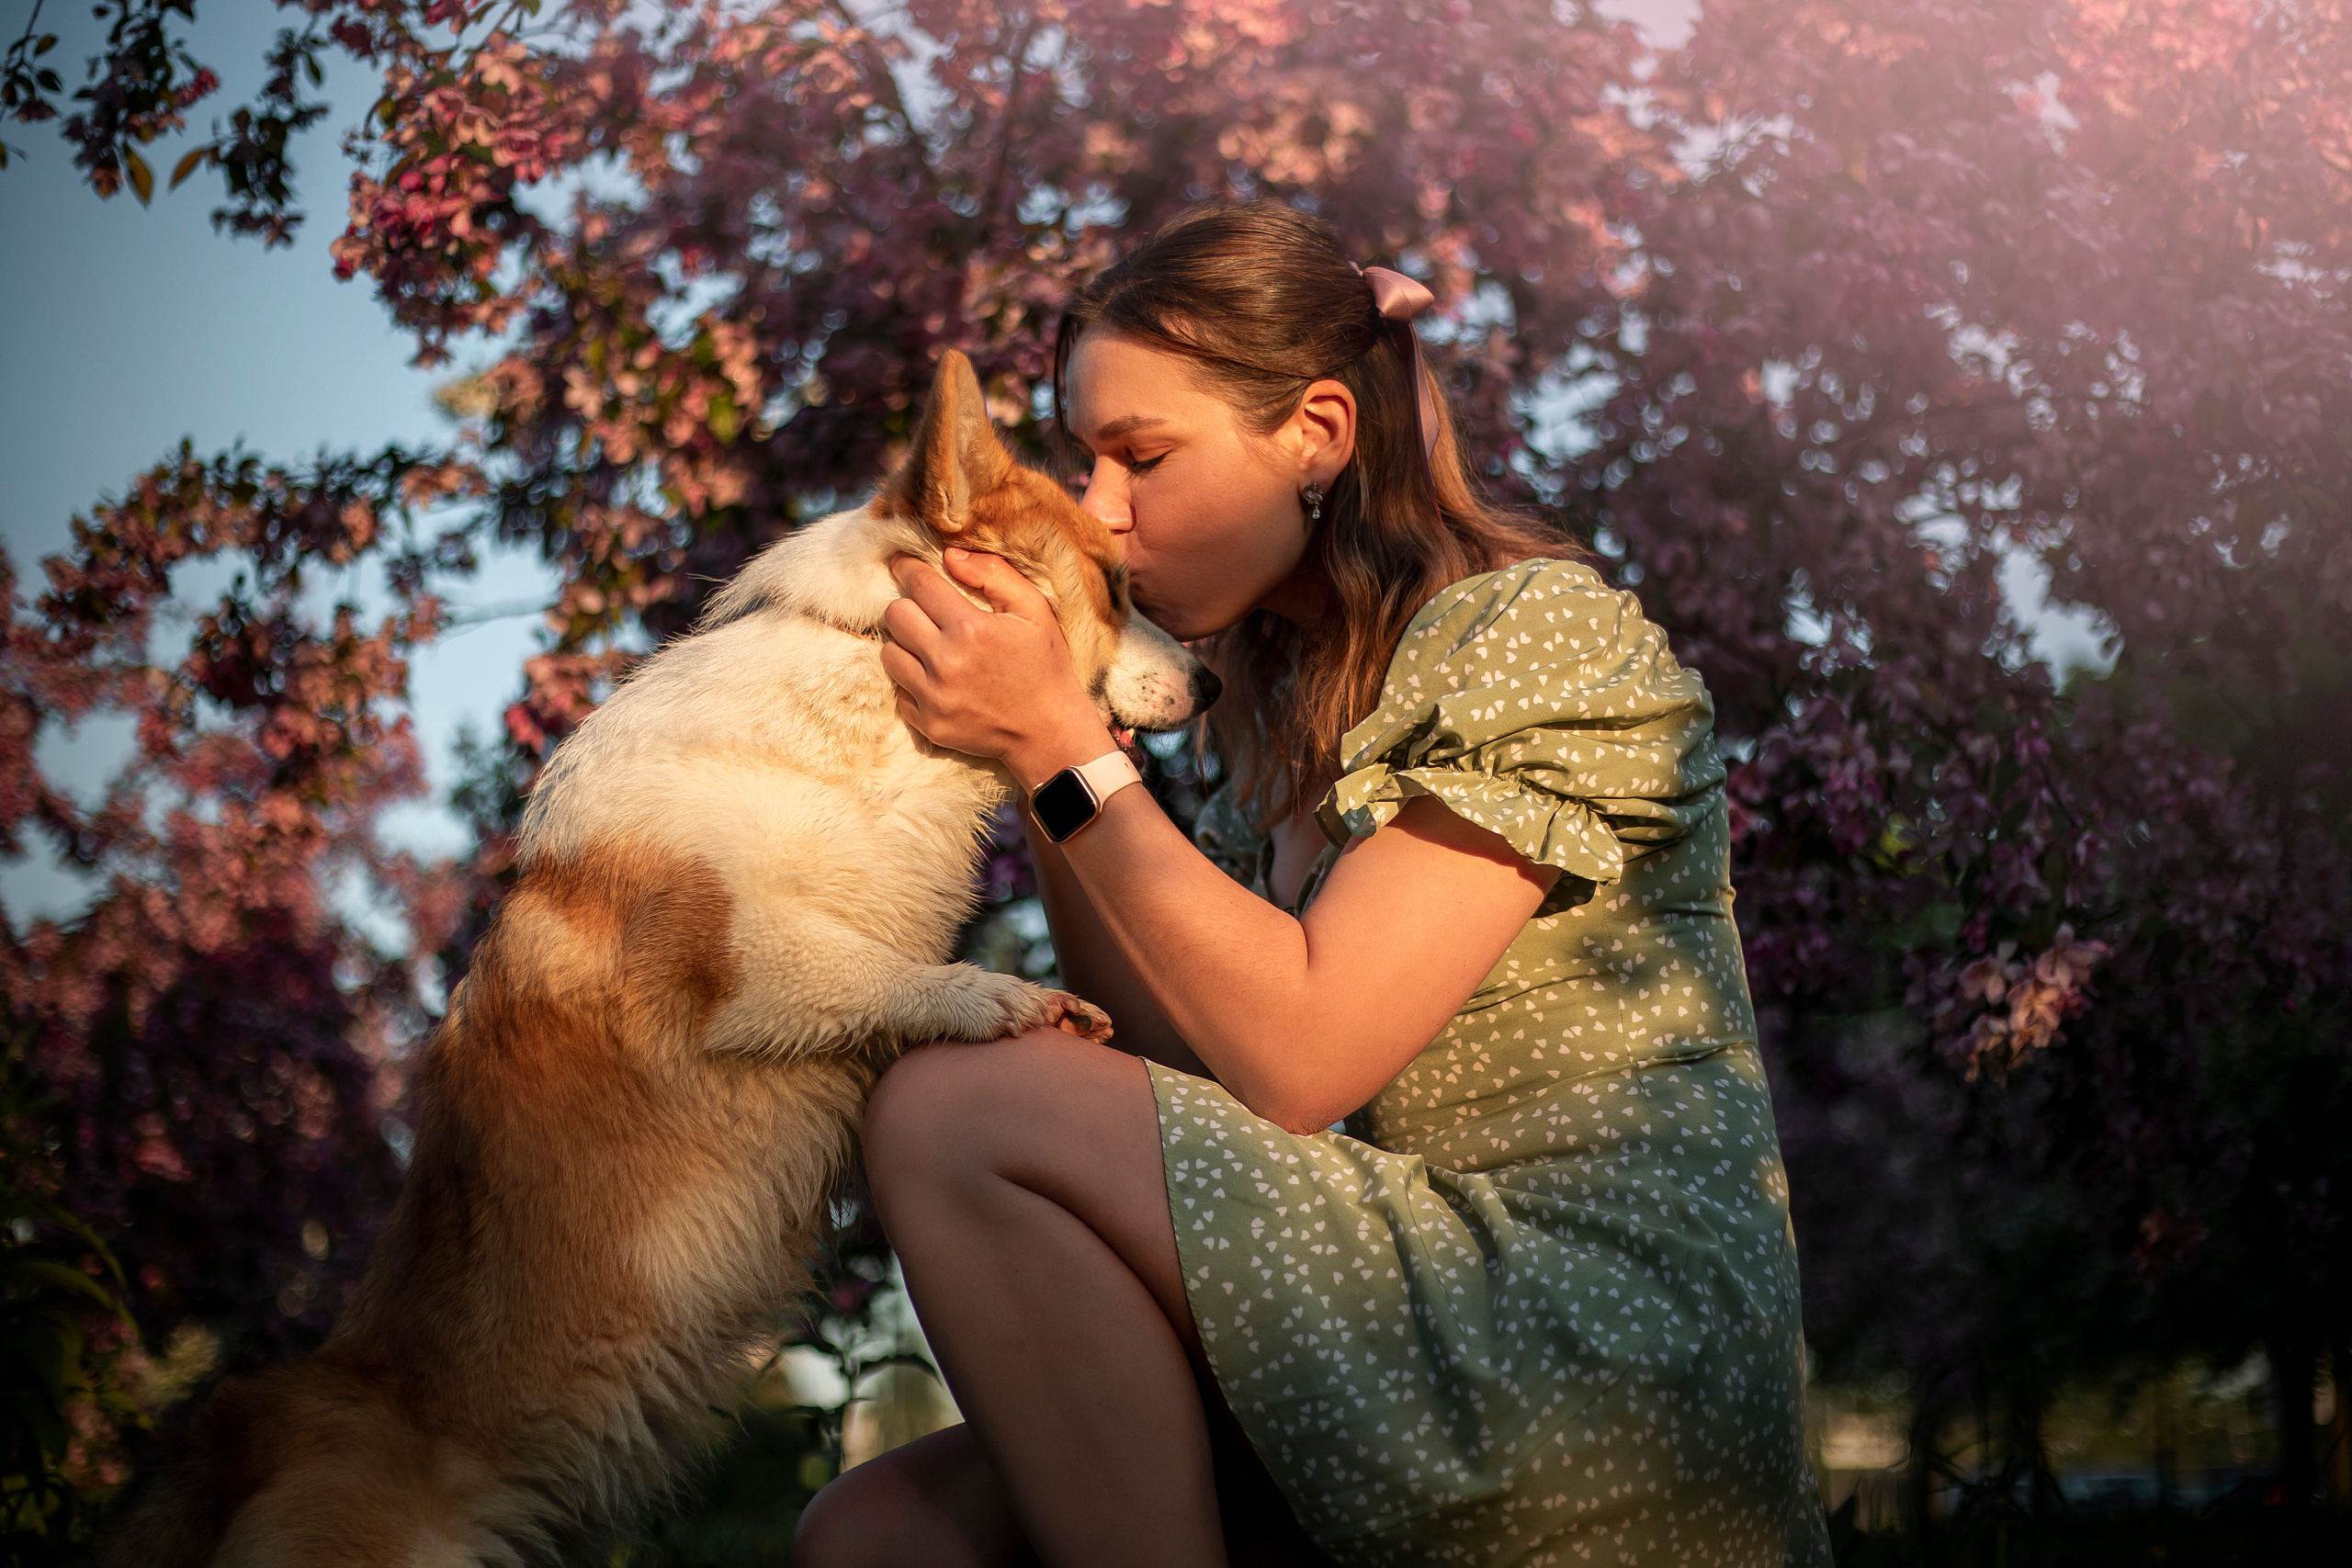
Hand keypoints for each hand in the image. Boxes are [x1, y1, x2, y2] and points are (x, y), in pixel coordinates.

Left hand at [881, 548, 1115, 782]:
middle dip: (908, 606)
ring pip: (889, 654)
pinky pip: (899, 691)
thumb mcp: (1034, 610)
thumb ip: (994, 574)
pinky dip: (911, 681)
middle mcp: (946, 663)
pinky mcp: (929, 724)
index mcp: (970, 629)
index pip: (919, 585)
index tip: (902, 563)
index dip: (907, 568)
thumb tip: (950, 555)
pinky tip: (935, 677)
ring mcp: (934, 698)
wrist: (1049, 730)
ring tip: (928, 645)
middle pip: (895, 616)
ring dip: (905, 644)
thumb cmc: (1044, 664)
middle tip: (924, 610)